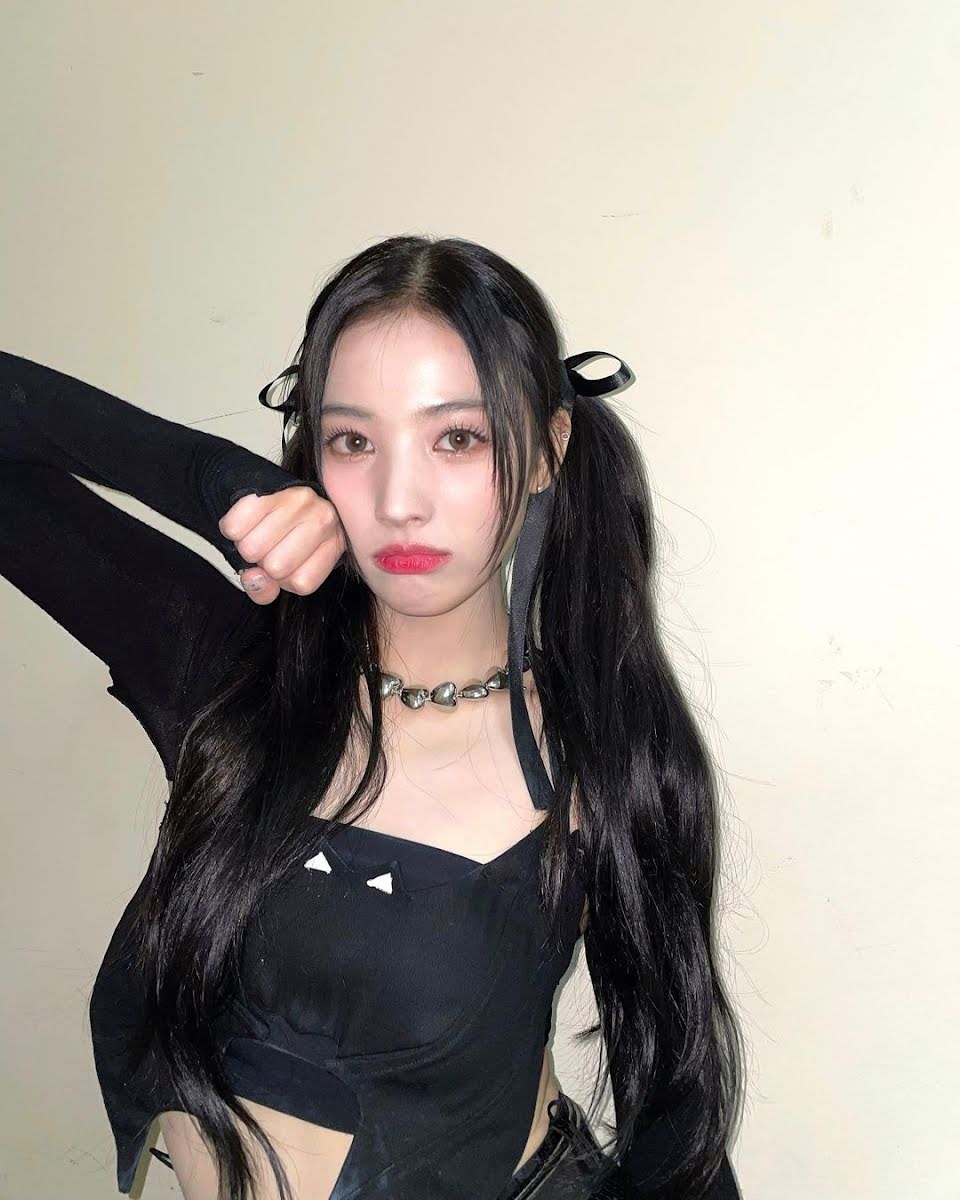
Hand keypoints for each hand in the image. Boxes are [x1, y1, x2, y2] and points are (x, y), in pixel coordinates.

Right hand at [217, 485, 346, 604]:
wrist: (271, 489)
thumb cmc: (283, 535)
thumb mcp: (286, 570)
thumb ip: (265, 590)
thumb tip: (253, 578)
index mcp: (334, 542)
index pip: (301, 583)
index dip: (285, 579)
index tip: (287, 560)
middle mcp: (323, 519)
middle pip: (275, 567)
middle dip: (262, 562)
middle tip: (268, 544)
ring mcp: (298, 500)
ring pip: (252, 549)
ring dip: (244, 545)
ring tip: (257, 531)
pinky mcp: (268, 488)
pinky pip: (234, 527)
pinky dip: (230, 529)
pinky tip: (245, 521)